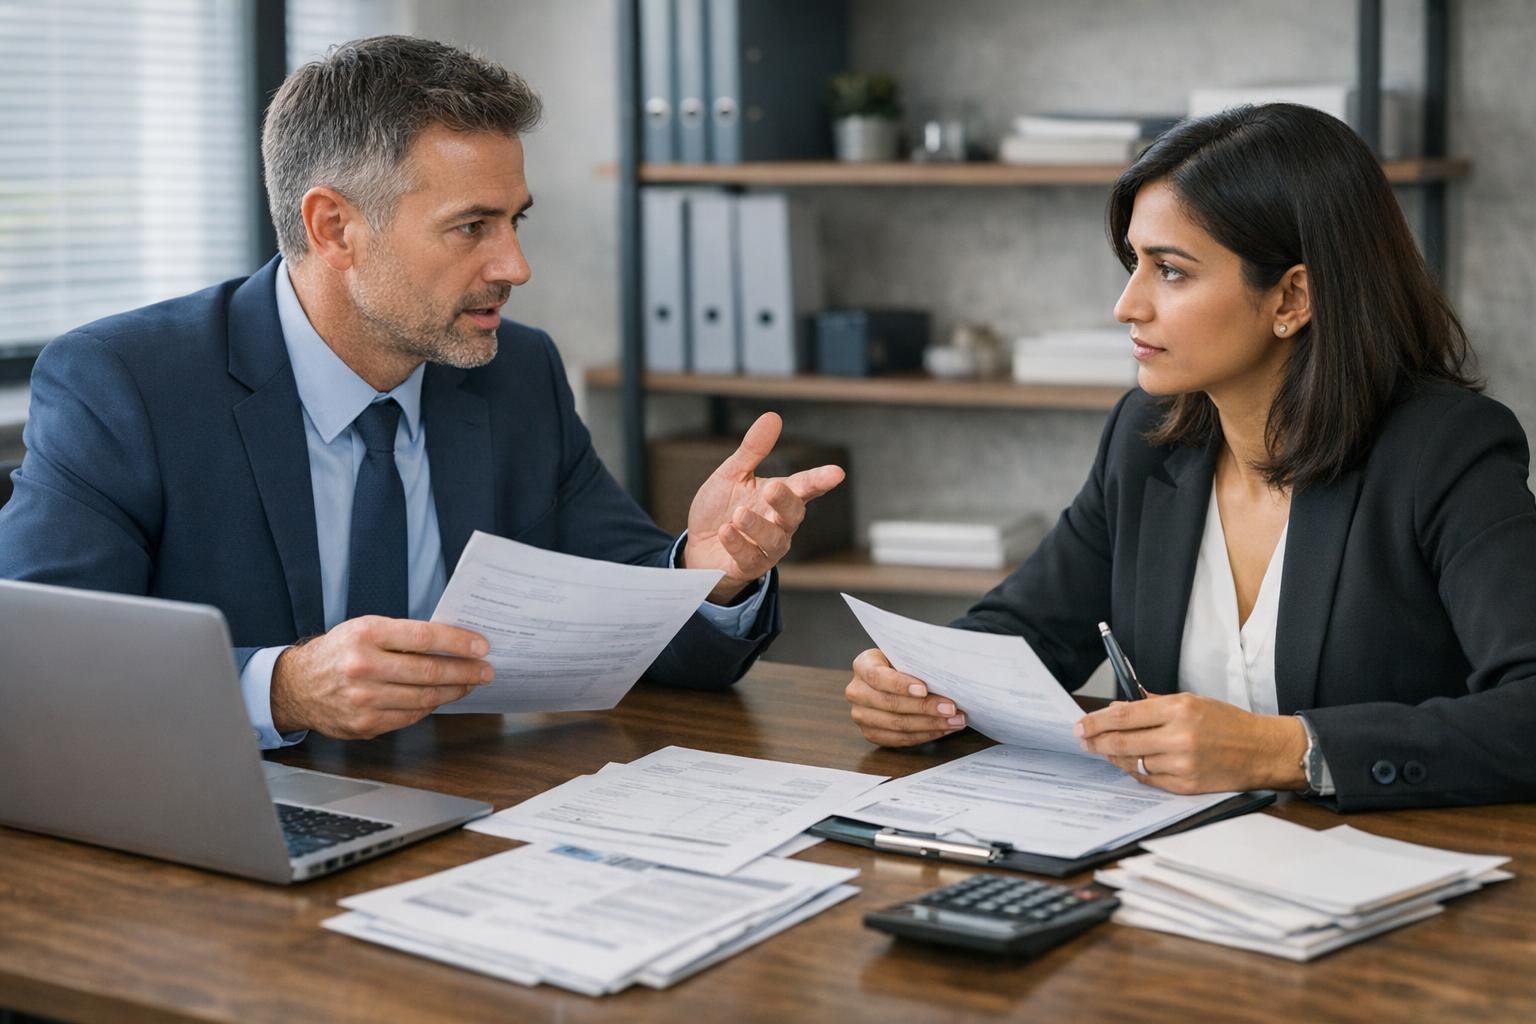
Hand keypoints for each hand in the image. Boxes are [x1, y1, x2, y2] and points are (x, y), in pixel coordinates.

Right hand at [270, 617, 493, 739]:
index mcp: (366, 635)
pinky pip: (410, 716)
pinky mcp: (365, 723)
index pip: (424, 638)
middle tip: (486, 670)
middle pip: (429, 671)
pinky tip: (441, 697)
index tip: (482, 646)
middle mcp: (363, 666)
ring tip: (469, 684)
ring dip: (454, 691)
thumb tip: (452, 642)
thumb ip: (403, 635)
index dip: (458, 642)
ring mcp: (364, 698)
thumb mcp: (365, 629)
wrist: (297, 685)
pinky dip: (430, 707)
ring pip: (424, 697)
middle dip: (466, 671)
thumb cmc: (339, 651)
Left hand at [683, 412, 844, 602]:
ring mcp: (766, 547)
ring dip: (757, 526)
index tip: (837, 473)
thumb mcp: (732, 475)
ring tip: (738, 514)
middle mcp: (779, 523)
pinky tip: (726, 531)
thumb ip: (753, 450)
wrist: (698, 548)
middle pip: (794, 513)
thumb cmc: (720, 510)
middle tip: (773, 488)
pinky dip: (738, 543)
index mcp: (779, 496)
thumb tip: (773, 416)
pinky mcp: (749, 566)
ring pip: (774, 540)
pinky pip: (750, 558)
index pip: (804, 486)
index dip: (820, 480)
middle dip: (786, 501)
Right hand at [844, 648, 967, 746]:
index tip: (925, 689)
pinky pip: (900, 739)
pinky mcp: (871, 734)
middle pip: (890, 704)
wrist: (891, 678)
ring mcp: (861, 715)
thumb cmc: (902, 665)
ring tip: (955, 721)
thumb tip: (943, 675)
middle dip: (925, 707)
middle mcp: (857, 692)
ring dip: (930, 724)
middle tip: (951, 708)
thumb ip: (916, 663)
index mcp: (862, 666)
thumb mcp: (905, 656)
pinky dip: (925, 735)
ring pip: (897, 725)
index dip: (901, 684)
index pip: (878, 676)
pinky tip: (943, 729)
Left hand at [1074, 693, 1308, 793]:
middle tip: (1083, 740)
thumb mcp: (1191, 701)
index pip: (1124, 715)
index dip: (1097, 721)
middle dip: (1096, 742)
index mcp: (1179, 709)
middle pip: (1122, 742)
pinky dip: (1136, 771)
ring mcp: (1182, 765)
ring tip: (1105, 750)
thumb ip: (1152, 705)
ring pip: (1133, 763)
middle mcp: (1179, 737)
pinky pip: (1149, 780)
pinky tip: (1130, 763)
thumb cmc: (1227, 722)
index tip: (1081, 725)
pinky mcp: (1186, 786)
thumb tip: (1117, 710)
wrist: (1261, 750)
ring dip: (1115, 757)